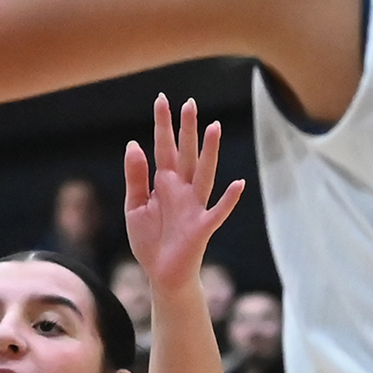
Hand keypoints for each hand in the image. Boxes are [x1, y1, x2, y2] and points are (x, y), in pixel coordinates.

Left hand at [120, 96, 243, 292]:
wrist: (161, 274)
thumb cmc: (150, 239)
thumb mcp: (134, 207)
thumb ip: (136, 177)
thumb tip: (133, 144)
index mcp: (164, 183)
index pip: (164, 148)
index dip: (163, 125)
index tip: (162, 99)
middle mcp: (182, 190)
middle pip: (186, 154)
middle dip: (187, 130)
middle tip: (189, 102)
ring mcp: (195, 206)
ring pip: (204, 173)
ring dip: (210, 152)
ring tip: (214, 128)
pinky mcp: (202, 227)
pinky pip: (218, 211)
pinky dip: (229, 199)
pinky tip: (239, 183)